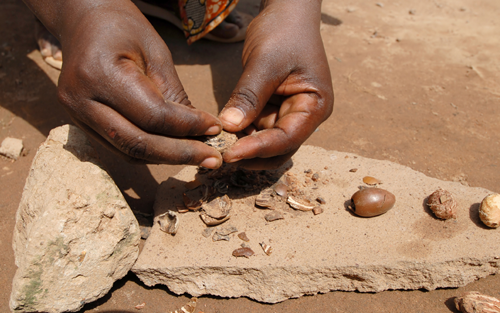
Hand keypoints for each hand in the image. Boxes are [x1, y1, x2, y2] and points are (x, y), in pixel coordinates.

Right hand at [39, 0, 222, 166]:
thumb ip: (175, 95)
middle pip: (138, 143)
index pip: (153, 116)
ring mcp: (76, 115)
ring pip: (128, 152)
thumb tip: (201, 132)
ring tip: (199, 155)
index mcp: (101, 74)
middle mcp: (81, 100)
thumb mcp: (157, 54)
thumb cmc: (124, 28)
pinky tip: (173, 149)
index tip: (215, 128)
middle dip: (180, 154)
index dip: (188, 127)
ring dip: (166, 157)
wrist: (84, 21)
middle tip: (213, 158)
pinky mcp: (80, 124)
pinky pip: (119, 148)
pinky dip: (149, 152)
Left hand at [219, 0, 333, 169]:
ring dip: (243, 146)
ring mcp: (287, 114)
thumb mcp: (265, 62)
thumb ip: (249, 95)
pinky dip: (240, 134)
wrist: (286, 14)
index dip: (259, 148)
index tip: (231, 153)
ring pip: (265, 143)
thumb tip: (229, 126)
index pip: (288, 138)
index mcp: (315, 106)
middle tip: (222, 154)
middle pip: (279, 149)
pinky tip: (221, 132)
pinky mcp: (271, 110)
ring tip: (218, 143)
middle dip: (252, 155)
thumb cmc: (284, 32)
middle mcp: (304, 116)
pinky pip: (255, 129)